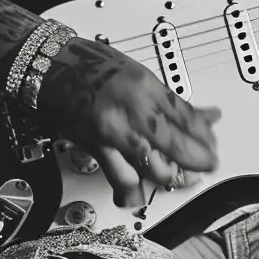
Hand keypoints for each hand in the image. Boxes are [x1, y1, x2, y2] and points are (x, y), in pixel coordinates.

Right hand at [36, 34, 220, 209]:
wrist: (46, 66)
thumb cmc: (86, 64)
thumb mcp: (134, 71)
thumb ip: (165, 99)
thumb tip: (199, 115)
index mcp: (143, 83)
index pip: (186, 116)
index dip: (204, 133)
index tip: (212, 140)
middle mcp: (131, 108)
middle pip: (177, 144)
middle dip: (199, 160)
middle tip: (208, 163)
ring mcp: (114, 131)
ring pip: (156, 167)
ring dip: (174, 177)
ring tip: (182, 178)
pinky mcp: (96, 147)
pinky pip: (122, 179)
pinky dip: (134, 192)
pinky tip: (139, 194)